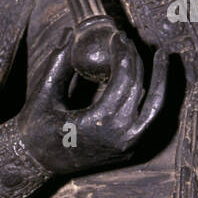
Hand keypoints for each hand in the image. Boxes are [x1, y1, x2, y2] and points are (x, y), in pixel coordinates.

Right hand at [15, 30, 166, 174]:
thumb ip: (59, 62)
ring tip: (162, 55)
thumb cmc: (35, 129)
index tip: (117, 36)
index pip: (123, 80)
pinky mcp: (130, 149)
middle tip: (129, 40)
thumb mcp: (44, 93)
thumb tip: (70, 33)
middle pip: (138, 88)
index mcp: (99, 123)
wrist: (36, 164)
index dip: (123, 54)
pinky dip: (154, 98)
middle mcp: (120, 136)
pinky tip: (154, 79)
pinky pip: (150, 120)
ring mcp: (128, 145)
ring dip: (160, 79)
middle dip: (136, 60)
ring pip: (155, 107)